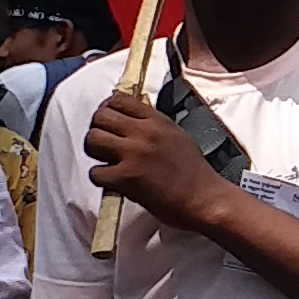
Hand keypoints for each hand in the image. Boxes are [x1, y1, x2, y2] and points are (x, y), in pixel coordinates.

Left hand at [79, 83, 227, 229]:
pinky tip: (112, 180)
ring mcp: (134, 154)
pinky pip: (96, 172)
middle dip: (98, 129)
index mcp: (157, 120)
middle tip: (104, 143)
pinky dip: (100, 177)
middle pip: (101, 117)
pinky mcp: (126, 178)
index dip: (108, 110)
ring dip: (95, 152)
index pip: (119, 100)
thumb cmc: (194, 172)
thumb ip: (152, 125)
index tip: (109, 121)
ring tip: (106, 161)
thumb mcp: (176, 135)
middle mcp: (143, 133)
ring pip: (93, 140)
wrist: (204, 198)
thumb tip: (130, 121)